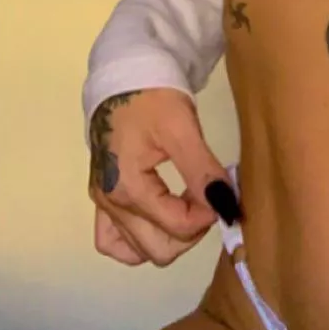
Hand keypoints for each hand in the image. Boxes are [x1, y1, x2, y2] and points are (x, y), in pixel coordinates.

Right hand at [88, 88, 234, 266]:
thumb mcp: (182, 129)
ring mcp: (102, 204)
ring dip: (167, 239)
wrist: (125, 78)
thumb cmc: (152, 97)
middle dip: (190, 231)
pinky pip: (113, 241)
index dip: (208, 214)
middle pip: (158, 249)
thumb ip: (202, 170)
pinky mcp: (102, 199)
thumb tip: (226, 204)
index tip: (223, 191)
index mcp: (127, 187)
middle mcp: (110, 203)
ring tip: (186, 207)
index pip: (177, 226)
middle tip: (206, 198)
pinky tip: (160, 220)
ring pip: (137, 251)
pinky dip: (138, 241)